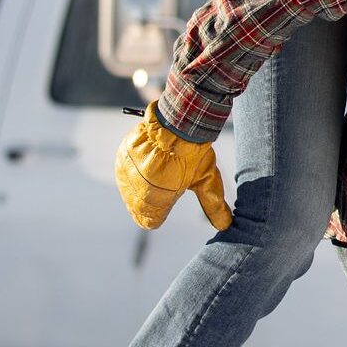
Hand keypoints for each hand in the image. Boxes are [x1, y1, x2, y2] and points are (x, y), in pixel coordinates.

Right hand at [115, 102, 231, 230]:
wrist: (177, 121)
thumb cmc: (194, 153)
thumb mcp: (207, 180)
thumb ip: (213, 205)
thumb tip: (226, 225)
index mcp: (154, 201)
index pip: (149, 221)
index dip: (160, 214)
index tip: (169, 202)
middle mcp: (135, 191)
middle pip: (138, 206)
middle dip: (153, 197)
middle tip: (169, 180)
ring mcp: (125, 173)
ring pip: (130, 189)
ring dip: (143, 183)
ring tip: (162, 167)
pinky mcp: (121, 157)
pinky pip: (125, 171)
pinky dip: (136, 169)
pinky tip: (151, 160)